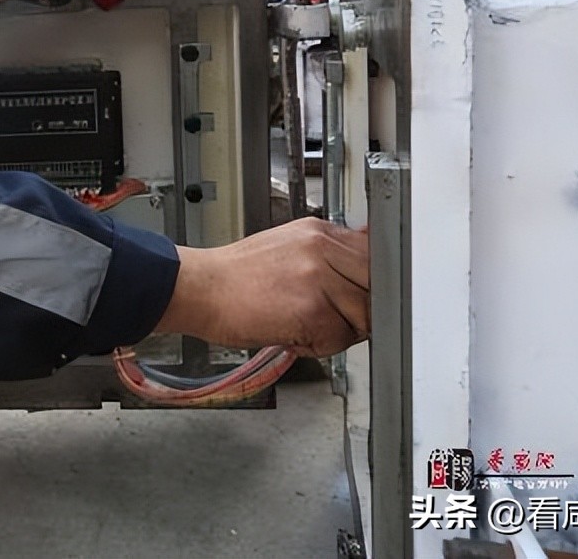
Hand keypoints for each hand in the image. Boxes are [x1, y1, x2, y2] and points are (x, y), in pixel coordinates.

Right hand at [155, 217, 368, 356]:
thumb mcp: (288, 247)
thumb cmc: (235, 277)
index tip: (363, 297)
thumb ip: (327, 255)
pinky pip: (340, 339)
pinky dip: (318, 346)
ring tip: (304, 324)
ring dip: (339, 331)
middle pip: (378, 284)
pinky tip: (291, 334)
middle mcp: (322, 247)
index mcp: (319, 231)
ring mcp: (319, 277)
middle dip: (362, 308)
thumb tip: (362, 265)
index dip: (371, 284)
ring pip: (364, 316)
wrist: (199, 288)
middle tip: (332, 317)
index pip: (375, 255)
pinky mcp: (312, 309)